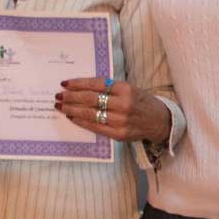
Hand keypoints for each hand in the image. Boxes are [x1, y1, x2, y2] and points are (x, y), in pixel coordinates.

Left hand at [55, 77, 170, 142]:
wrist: (159, 121)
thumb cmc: (142, 102)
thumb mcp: (129, 88)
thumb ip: (109, 87)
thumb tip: (82, 87)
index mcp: (125, 89)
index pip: (96, 84)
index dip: (78, 83)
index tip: (65, 83)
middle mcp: (123, 104)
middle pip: (90, 99)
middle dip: (71, 97)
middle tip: (58, 96)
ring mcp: (120, 121)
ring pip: (90, 114)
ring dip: (72, 110)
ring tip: (61, 106)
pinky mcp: (119, 134)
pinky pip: (95, 127)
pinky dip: (81, 122)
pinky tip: (72, 118)